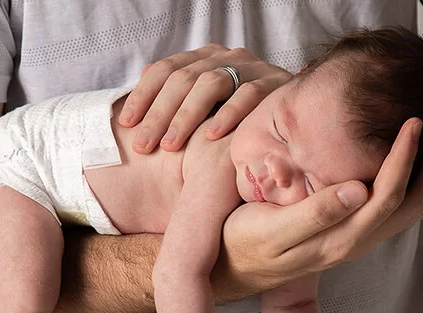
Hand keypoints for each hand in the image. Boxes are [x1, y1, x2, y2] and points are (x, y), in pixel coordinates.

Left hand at [118, 44, 290, 153]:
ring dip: (187, 116)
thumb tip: (143, 74)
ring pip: (212, 83)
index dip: (144, 96)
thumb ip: (178, 93)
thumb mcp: (206, 105)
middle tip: (143, 145)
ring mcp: (253, 67)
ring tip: (171, 146)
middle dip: (159, 114)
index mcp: (205, 57)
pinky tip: (212, 136)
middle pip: (184, 78)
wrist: (296, 117)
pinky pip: (249, 95)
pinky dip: (229, 115)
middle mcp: (227, 57)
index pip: (166, 70)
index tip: (126, 125)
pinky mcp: (275, 84)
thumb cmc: (240, 118)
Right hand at [212, 117, 422, 297]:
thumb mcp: (273, 228)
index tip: (416, 120)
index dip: (406, 158)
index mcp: (342, 238)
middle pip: (417, 202)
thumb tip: (360, 190)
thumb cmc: (245, 241)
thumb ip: (316, 211)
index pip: (388, 196)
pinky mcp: (352, 229)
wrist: (232, 268)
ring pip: (415, 206)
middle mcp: (358, 240)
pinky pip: (401, 205)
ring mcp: (358, 236)